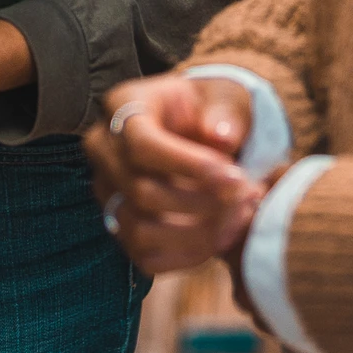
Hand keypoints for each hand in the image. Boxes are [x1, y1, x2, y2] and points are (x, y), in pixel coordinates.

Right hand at [83, 72, 264, 275]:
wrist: (201, 131)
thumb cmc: (212, 110)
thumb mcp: (226, 96)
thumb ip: (227, 112)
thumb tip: (222, 138)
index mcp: (123, 106)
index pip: (141, 144)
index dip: (188, 166)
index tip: (235, 177)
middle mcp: (103, 151)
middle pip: (142, 192)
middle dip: (204, 202)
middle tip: (249, 195)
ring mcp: (107, 192)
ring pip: (141, 231)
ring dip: (200, 233)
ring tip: (242, 215)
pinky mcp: (119, 227)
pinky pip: (147, 257)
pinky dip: (192, 253)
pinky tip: (224, 233)